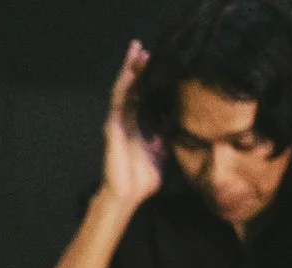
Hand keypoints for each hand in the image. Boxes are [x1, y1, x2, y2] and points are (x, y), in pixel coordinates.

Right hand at [99, 41, 163, 211]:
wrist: (129, 195)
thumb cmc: (144, 179)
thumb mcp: (163, 152)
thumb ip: (166, 137)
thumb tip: (179, 125)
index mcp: (136, 126)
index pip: (141, 96)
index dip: (146, 78)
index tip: (155, 61)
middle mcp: (125, 121)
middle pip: (131, 88)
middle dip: (136, 68)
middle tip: (144, 48)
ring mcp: (117, 123)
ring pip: (122, 90)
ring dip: (129, 70)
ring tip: (136, 52)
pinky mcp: (112, 128)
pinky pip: (117, 102)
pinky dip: (123, 86)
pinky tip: (129, 72)